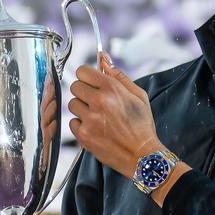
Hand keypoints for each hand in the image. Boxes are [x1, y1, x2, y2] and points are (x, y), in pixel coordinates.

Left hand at [68, 52, 160, 176]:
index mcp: (111, 88)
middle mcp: (98, 101)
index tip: (91, 83)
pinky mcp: (84, 135)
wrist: (142, 155)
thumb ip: (118, 76)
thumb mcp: (138, 96)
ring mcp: (89, 119)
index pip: (82, 71)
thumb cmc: (142, 125)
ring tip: (97, 117)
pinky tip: (95, 129)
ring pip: (72, 104)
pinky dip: (81, 125)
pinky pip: (72, 123)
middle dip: (84, 92)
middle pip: (74, 86)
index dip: (87, 76)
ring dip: (82, 109)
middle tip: (96, 102)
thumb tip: (103, 59)